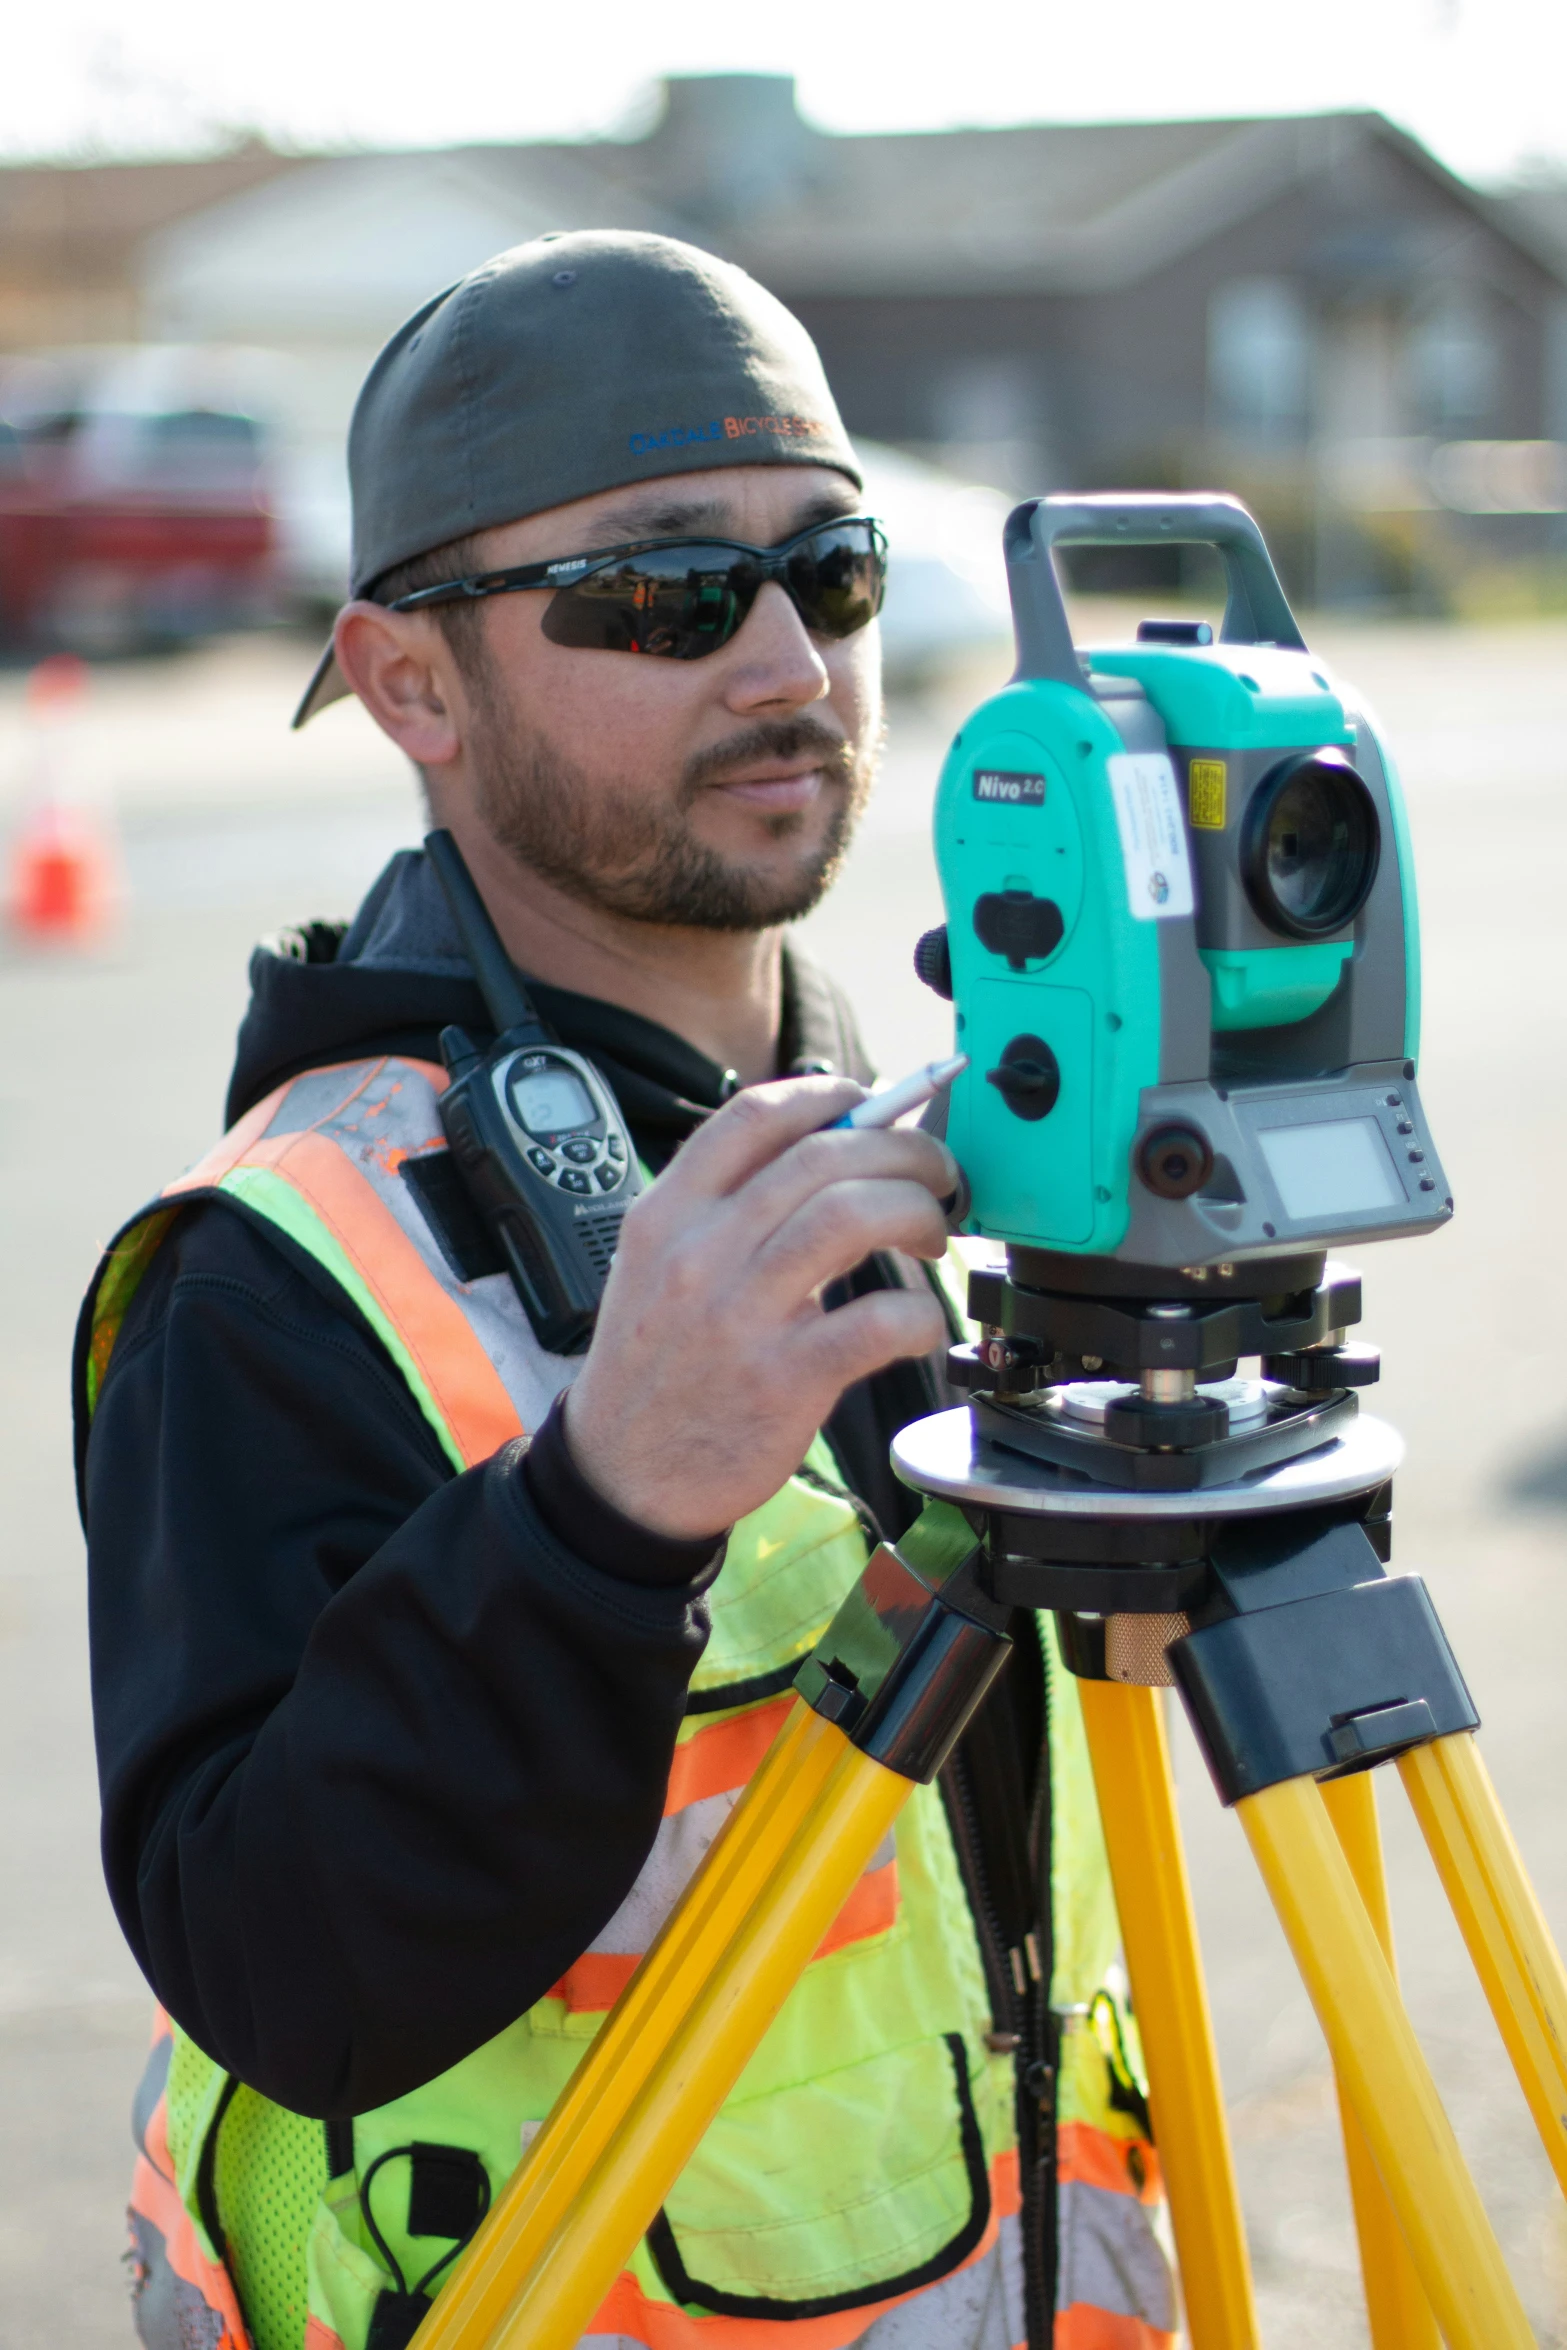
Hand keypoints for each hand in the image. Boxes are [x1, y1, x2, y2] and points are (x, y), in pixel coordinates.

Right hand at [562, 1075, 956, 1538]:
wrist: (623, 1473)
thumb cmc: (660, 1360)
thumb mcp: (661, 1263)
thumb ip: (730, 1205)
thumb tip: (831, 1144)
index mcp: (668, 1213)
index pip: (754, 1117)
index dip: (830, 1095)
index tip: (872, 1102)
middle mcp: (701, 1253)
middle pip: (823, 1155)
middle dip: (904, 1150)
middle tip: (934, 1174)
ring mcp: (742, 1316)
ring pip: (853, 1215)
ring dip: (916, 1211)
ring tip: (931, 1232)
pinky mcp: (785, 1380)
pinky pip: (877, 1319)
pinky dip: (919, 1313)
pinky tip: (919, 1324)